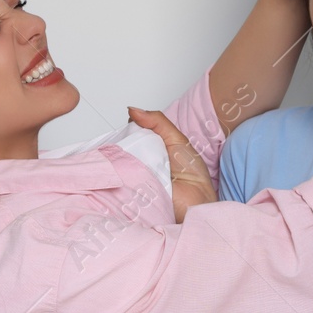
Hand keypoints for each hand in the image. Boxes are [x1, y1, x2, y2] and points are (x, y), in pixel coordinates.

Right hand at [127, 107, 216, 222]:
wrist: (197, 202)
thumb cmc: (192, 174)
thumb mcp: (177, 139)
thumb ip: (157, 121)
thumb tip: (133, 110)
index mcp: (148, 149)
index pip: (128, 134)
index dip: (127, 129)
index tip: (130, 125)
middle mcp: (137, 163)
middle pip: (119, 148)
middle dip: (121, 143)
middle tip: (131, 144)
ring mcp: (131, 177)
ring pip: (116, 163)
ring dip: (119, 158)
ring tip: (130, 158)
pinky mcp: (128, 191)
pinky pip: (118, 180)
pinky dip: (120, 174)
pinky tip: (128, 170)